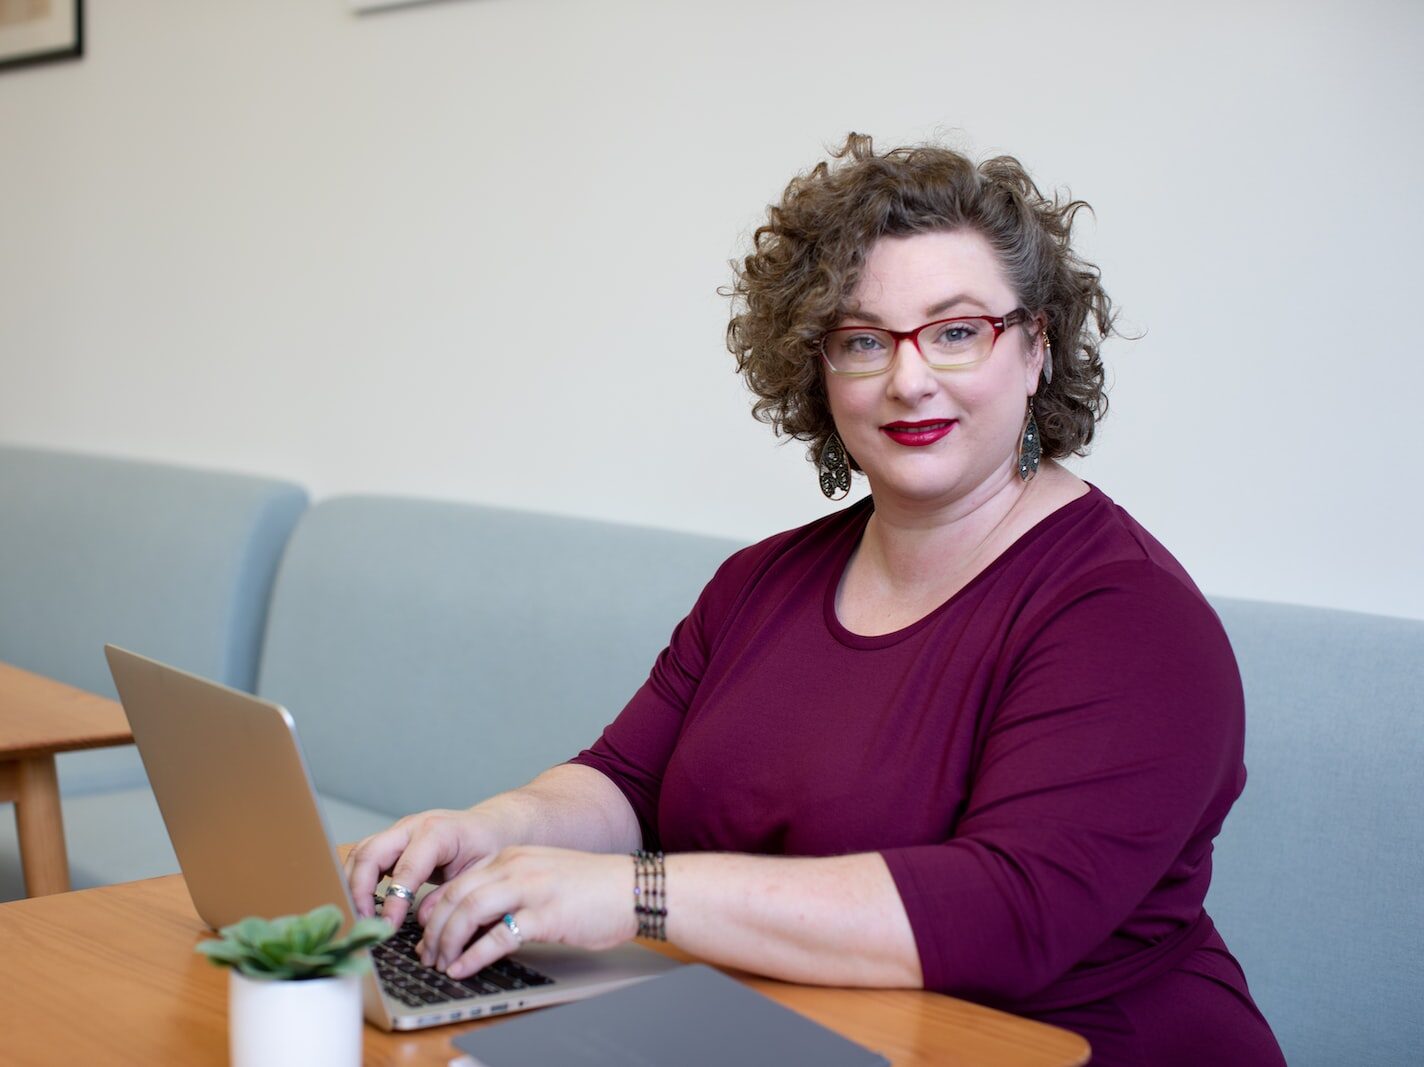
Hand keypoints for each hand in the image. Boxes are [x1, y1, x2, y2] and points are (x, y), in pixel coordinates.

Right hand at [344, 808, 504, 928]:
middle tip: (364, 922)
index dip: (394, 900)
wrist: (491, 825)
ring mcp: (399, 831)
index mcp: (437, 831)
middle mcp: (412, 826)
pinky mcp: (393, 841)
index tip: (388, 927)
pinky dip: (357, 878)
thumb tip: (423, 918)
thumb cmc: (488, 845)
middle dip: (359, 890)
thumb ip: (452, 894)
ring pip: (361, 852)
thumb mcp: (480, 871)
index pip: (405, 868)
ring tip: (359, 917)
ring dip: (352, 884)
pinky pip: (365, 856)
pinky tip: (361, 903)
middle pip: (370, 852)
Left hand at [415, 845, 635, 978]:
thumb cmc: (591, 888)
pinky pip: (497, 937)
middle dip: (433, 931)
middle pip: (455, 897)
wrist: (632, 888)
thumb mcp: (541, 878)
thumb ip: (509, 890)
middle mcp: (516, 867)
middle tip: (426, 955)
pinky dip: (473, 957)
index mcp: (512, 857)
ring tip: (441, 964)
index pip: (457, 881)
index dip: (433, 911)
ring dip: (447, 943)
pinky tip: (463, 969)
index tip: (424, 933)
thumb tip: (473, 922)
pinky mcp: (545, 915)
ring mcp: (530, 889)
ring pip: (468, 913)